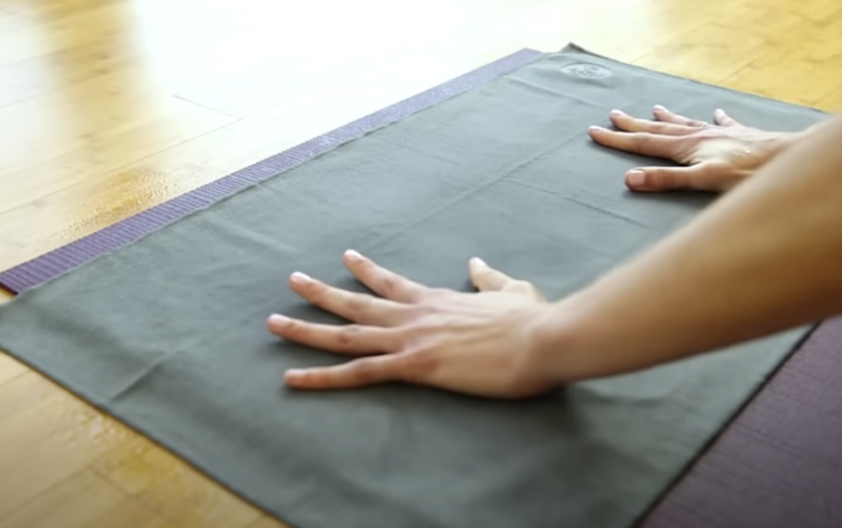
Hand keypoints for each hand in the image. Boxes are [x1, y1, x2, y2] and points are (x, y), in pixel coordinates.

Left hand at [266, 250, 557, 398]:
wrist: (541, 339)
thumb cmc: (531, 319)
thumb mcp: (511, 289)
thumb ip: (488, 277)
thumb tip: (476, 264)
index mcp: (436, 299)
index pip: (391, 282)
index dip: (366, 270)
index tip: (344, 258)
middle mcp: (415, 315)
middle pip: (357, 303)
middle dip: (321, 293)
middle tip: (292, 281)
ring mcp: (411, 339)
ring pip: (346, 334)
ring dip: (307, 328)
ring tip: (274, 323)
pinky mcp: (415, 366)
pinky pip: (358, 373)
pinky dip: (322, 377)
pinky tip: (293, 379)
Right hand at [588, 106, 802, 191]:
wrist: (787, 158)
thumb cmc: (748, 172)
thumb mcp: (703, 180)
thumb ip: (666, 180)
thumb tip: (630, 179)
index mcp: (687, 147)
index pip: (644, 143)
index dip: (618, 139)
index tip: (594, 131)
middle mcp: (700, 136)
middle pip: (659, 130)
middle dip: (634, 124)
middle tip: (613, 115)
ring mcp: (720, 134)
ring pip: (687, 124)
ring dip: (668, 119)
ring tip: (655, 109)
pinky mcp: (741, 137)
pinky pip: (723, 124)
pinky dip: (716, 119)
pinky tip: (717, 114)